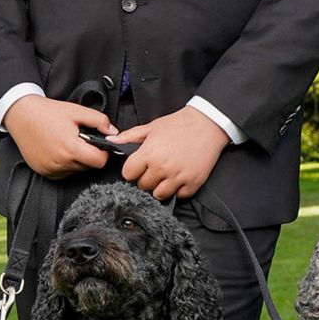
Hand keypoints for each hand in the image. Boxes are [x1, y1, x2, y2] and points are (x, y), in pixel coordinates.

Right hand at [3, 95, 116, 178]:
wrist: (21, 115)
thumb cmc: (47, 112)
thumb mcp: (77, 111)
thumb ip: (99, 121)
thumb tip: (113, 132)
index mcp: (70, 148)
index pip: (99, 162)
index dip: (103, 152)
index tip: (99, 143)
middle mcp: (60, 163)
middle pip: (88, 166)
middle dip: (89, 154)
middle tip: (80, 139)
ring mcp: (51, 170)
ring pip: (76, 170)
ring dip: (77, 160)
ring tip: (68, 142)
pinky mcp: (44, 172)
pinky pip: (63, 173)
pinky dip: (65, 164)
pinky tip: (59, 149)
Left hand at [110, 106, 228, 199]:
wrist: (207, 124)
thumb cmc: (179, 124)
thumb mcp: (152, 127)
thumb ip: (129, 136)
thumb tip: (111, 140)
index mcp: (149, 153)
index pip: (128, 174)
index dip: (132, 170)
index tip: (138, 167)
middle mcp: (162, 167)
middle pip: (143, 186)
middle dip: (146, 178)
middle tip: (154, 168)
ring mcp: (178, 177)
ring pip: (158, 195)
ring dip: (160, 187)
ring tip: (165, 174)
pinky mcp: (193, 183)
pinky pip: (179, 195)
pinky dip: (178, 188)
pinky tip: (179, 175)